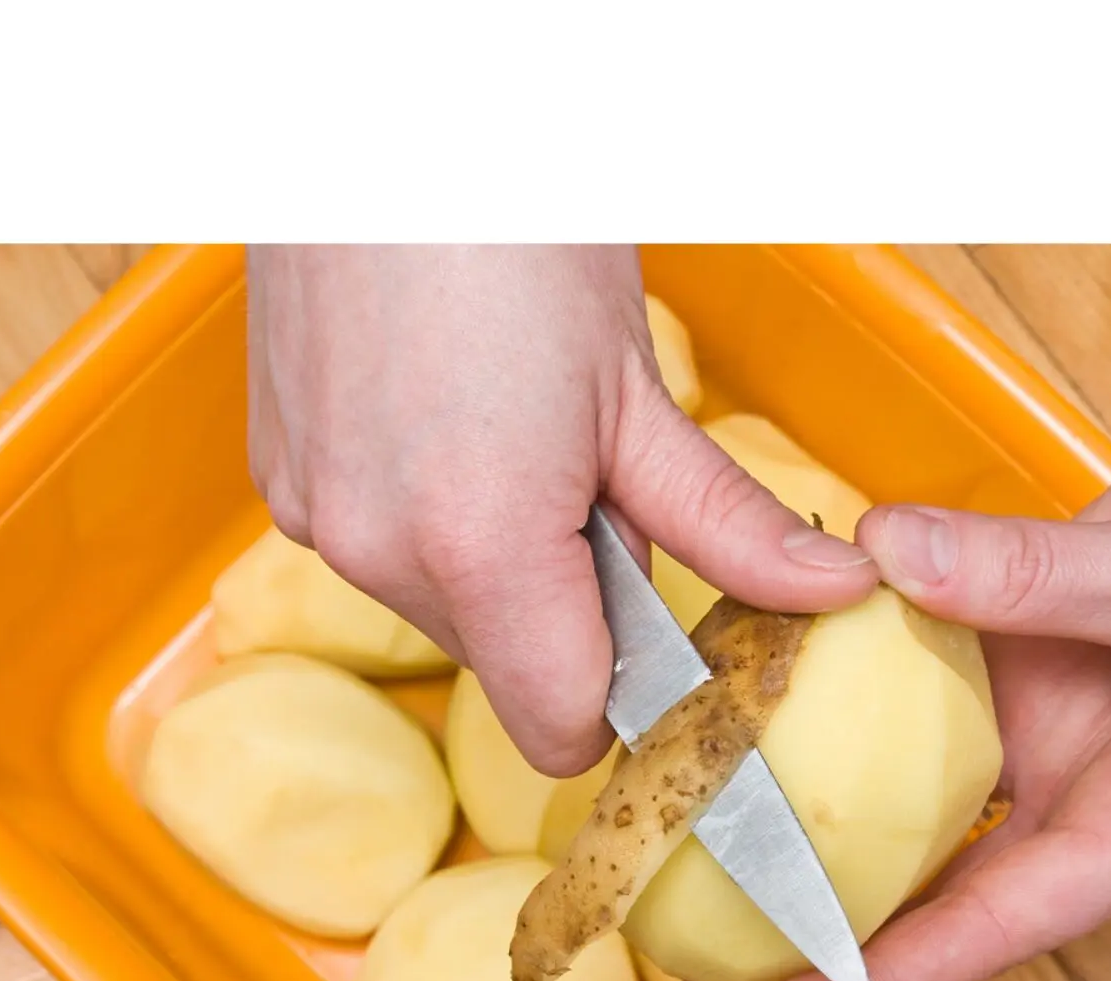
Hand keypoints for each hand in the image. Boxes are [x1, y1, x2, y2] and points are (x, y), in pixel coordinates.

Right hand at [246, 246, 876, 775]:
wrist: (378, 125)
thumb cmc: (514, 235)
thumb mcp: (638, 397)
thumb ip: (729, 523)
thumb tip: (828, 591)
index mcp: (480, 546)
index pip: (562, 725)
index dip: (623, 700)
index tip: (659, 644)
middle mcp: (380, 554)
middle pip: (510, 667)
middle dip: (568, 613)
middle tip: (593, 493)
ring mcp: (317, 520)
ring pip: (448, 614)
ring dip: (499, 567)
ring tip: (515, 445)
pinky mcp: (281, 487)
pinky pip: (386, 557)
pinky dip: (432, 526)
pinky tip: (451, 432)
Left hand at [725, 306, 1110, 980]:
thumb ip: (1029, 576)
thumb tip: (885, 559)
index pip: (995, 926)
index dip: (884, 980)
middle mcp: (1089, 784)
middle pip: (940, 874)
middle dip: (833, 914)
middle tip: (715, 947)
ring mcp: (1056, 715)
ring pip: (922, 772)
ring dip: (831, 795)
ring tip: (721, 827)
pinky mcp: (1036, 641)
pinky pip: (932, 667)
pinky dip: (867, 668)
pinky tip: (787, 669)